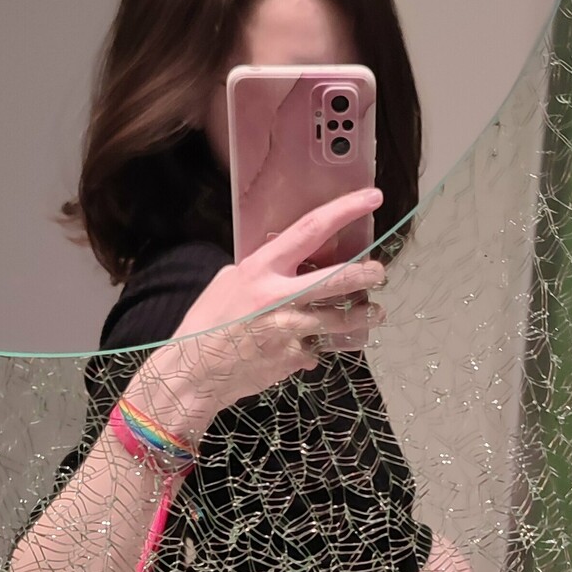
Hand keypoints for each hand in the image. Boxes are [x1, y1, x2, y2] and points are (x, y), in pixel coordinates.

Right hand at [132, 190, 386, 438]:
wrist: (192, 374)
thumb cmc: (207, 324)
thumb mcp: (229, 283)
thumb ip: (263, 272)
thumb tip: (292, 262)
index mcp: (261, 269)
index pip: (311, 230)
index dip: (345, 210)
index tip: (373, 197)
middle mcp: (279, 297)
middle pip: (339, 278)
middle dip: (367, 273)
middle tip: (379, 272)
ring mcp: (290, 330)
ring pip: (343, 319)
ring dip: (364, 316)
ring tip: (373, 313)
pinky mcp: (294, 358)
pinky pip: (319, 349)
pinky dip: (319, 347)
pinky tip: (312, 348)